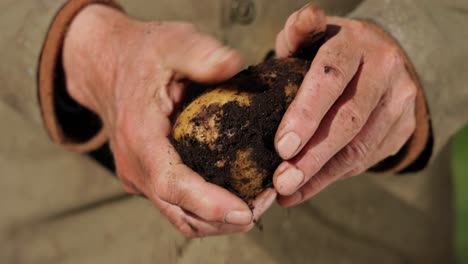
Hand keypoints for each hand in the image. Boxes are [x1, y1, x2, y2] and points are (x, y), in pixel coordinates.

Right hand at [63, 5, 276, 236]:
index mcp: (141, 136)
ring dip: (218, 221)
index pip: (172, 184)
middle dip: (224, 220)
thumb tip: (234, 66)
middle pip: (180, 213)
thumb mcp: (172, 42)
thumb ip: (201, 54)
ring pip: (180, 216)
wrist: (108, 66)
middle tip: (265, 202)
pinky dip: (208, 210)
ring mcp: (140, 176)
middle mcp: (136, 165)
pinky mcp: (148, 177)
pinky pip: (178, 205)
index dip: (209, 204)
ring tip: (258, 202)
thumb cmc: (142, 55)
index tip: (245, 211)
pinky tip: (237, 194)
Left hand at [273, 4, 417, 205]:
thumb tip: (305, 20)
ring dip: (322, 174)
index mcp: (356, 44)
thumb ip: (300, 31)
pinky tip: (308, 186)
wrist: (380, 59)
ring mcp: (399, 101)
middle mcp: (385, 70)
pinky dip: (335, 175)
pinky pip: (368, 158)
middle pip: (348, 119)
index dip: (307, 113)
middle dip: (313, 156)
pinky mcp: (404, 126)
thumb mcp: (312, 36)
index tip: (282, 147)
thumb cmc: (331, 51)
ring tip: (289, 192)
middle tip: (282, 181)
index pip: (331, 78)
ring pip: (360, 146)